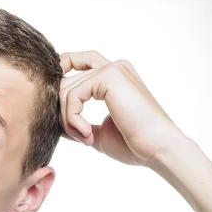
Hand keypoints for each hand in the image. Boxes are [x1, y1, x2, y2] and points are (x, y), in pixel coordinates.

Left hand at [58, 50, 186, 167]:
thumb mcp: (97, 132)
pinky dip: (73, 118)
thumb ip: (77, 122)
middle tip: (80, 137)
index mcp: (114, 77)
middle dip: (63, 113)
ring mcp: (112, 69)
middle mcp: (114, 67)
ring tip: (86, 138)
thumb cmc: (134, 144)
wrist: (158, 149)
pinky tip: (88, 134)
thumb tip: (54, 121)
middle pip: (66, 81)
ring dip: (68, 120)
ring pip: (66, 89)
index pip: (76, 62)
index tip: (58, 109)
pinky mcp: (110, 77)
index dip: (60, 78)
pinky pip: (72, 95)